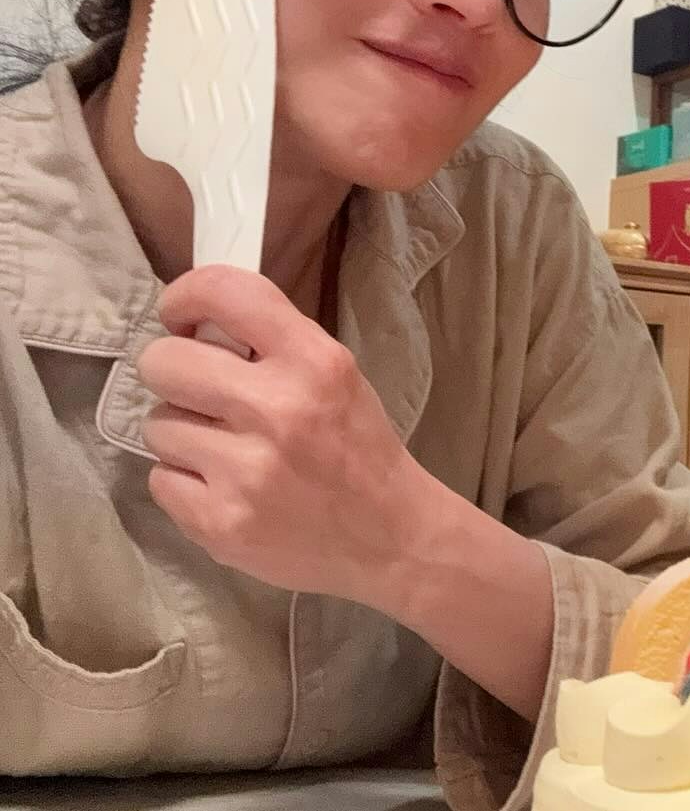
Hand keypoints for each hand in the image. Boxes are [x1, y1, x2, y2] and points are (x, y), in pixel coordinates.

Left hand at [136, 264, 428, 609]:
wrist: (390, 538)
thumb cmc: (360, 448)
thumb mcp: (338, 376)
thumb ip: (274, 344)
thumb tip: (197, 322)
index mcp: (315, 362)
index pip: (225, 292)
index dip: (186, 295)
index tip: (181, 315)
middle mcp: (277, 409)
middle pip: (164, 362)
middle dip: (176, 373)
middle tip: (204, 393)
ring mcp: (245, 471)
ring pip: (157, 424)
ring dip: (185, 434)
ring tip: (228, 450)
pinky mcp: (219, 523)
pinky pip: (160, 479)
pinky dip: (186, 482)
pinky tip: (226, 488)